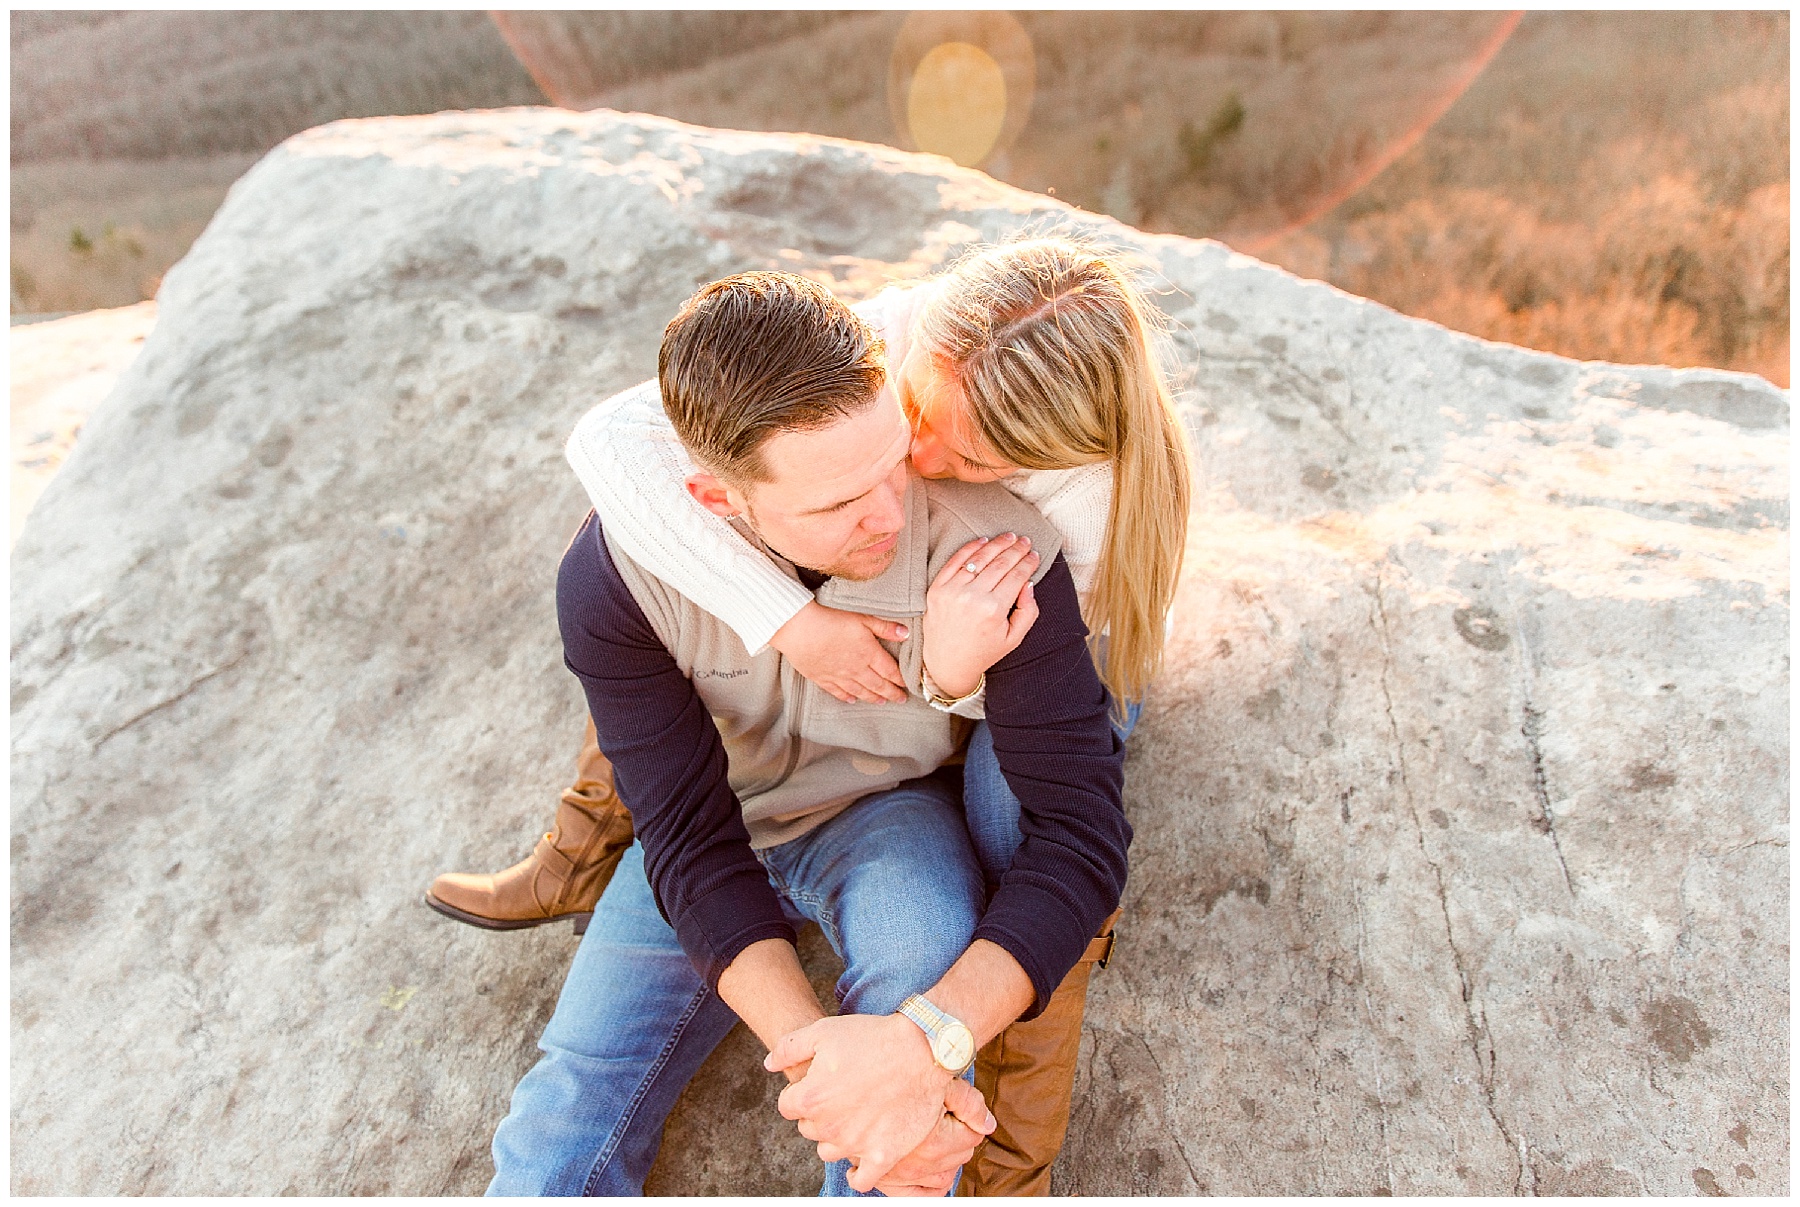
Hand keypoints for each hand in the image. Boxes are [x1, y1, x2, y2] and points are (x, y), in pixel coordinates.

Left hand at [765, 1013, 987, 1191]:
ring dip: (836, 1137)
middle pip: (808, 1128)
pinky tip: (861, 1157)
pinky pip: (861, 1180)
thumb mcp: (824, 1031)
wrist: (923, 1049)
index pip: (788, 1106)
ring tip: (855, 1117)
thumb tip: (769, 1065)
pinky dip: (858, 1174)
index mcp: (810, 1098)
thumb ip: (788, 1048)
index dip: (801, 1092)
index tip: (819, 1082)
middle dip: (818, 1113)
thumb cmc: (873, 1037)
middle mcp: (829, 1126)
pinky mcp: (883, 1156)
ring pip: (829, 1151)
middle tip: (841, 1095)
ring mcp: (856, 1144)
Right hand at [769, 600, 908, 703]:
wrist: (799, 630)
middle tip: (901, 699)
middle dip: (891, 693)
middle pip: (878, 685)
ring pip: (860, 691)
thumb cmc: (831, 620)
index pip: (890, 671)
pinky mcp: (822, 678)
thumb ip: (884, 628)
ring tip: (881, 702)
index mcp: (869, 654)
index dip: (900, 680)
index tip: (908, 686)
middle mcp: (856, 669)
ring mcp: (839, 676)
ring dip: (873, 698)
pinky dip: (847, 697)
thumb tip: (905, 633)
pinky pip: (838, 692)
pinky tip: (852, 700)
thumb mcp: (862, 618)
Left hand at [922, 535, 1039, 698]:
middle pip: (1000, 563)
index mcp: (993, 609)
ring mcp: (952, 591)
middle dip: (1016, 549)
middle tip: (1025, 541)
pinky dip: (971, 548)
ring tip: (1009, 537)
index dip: (1028, 562)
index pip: (1016, 576)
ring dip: (996, 544)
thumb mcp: (1014, 637)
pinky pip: (955, 561)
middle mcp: (972, 597)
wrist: (948, 663)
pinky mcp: (937, 588)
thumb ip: (1028, 611)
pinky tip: (983, 541)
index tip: (1035, 555)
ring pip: (979, 558)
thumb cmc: (984, 650)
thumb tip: (1028, 583)